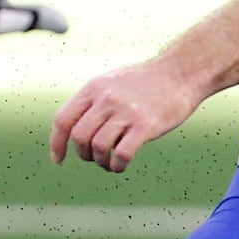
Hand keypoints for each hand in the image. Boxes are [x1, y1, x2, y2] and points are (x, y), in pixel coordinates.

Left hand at [50, 55, 207, 172]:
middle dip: (83, 154)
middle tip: (94, 158)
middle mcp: (106, 99)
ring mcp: (126, 112)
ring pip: (98, 147)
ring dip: (101, 162)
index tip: (58, 159)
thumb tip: (74, 124)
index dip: (57, 143)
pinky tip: (120, 166)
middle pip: (79, 137)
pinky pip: (122, 154)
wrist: (182, 72)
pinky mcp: (145, 125)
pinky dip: (117, 165)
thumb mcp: (112, 81)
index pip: (63, 120)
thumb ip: (93, 100)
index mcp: (93, 89)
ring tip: (109, 163)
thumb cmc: (147, 80)